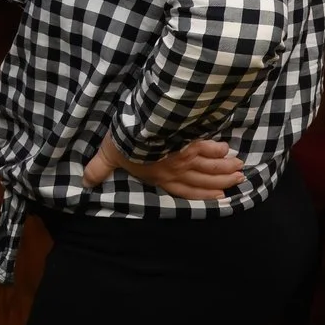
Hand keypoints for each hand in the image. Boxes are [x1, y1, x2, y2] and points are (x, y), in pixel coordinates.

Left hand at [83, 135, 243, 201]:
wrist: (143, 127)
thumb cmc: (126, 143)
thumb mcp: (108, 155)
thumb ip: (98, 169)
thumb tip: (85, 181)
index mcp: (160, 176)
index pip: (184, 189)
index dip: (201, 195)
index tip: (219, 197)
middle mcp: (177, 168)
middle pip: (204, 178)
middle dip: (220, 181)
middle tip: (238, 181)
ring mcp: (187, 153)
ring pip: (210, 163)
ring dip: (224, 167)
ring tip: (239, 168)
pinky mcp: (191, 137)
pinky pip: (207, 144)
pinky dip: (218, 148)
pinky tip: (227, 147)